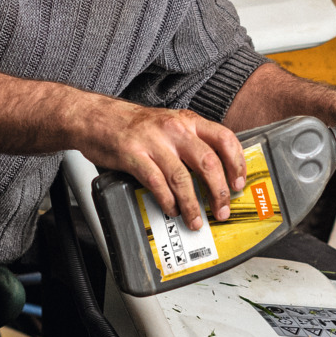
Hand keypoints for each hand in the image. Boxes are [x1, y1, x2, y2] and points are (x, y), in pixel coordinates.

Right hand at [68, 96, 246, 230]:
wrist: (96, 117)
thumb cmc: (133, 125)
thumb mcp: (169, 124)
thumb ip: (191, 142)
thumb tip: (214, 172)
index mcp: (188, 120)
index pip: (224, 139)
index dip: (237, 164)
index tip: (239, 184)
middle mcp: (174, 128)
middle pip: (208, 162)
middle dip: (219, 191)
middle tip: (222, 210)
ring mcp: (153, 141)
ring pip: (183, 178)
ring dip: (193, 204)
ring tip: (195, 220)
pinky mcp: (133, 155)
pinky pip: (157, 183)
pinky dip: (167, 201)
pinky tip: (171, 209)